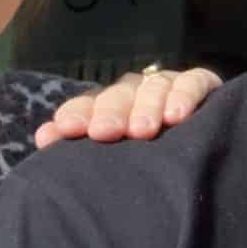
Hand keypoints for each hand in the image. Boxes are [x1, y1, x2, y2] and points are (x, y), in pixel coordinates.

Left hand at [34, 67, 223, 149]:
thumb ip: (79, 151)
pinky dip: (184, 95)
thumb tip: (44, 138)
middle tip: (106, 132)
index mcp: (108, 108)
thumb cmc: (145, 165)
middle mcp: (134, 93)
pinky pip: (192, 82)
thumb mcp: (110, 161)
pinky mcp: (200, 83)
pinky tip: (178, 116)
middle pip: (119, 95)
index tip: (66, 130)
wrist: (203, 154)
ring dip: (147, 106)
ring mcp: (167, 86)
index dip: (76, 114)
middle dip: (110, 112)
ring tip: (145, 130)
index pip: (86, 105)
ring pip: (153, 87)